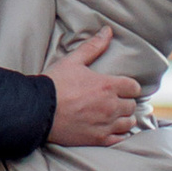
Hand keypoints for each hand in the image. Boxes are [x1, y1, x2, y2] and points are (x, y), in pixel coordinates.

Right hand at [45, 27, 137, 146]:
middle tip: (117, 101)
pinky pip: (119, 139)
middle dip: (126, 102)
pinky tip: (112, 130)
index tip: (123, 87)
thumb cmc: (55, 84)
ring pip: (129, 123)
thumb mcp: (73, 61)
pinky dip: (119, 134)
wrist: (38, 110)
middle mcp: (110, 106)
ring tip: (116, 116)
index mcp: (107, 86)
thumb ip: (93, 46)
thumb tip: (107, 31)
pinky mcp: (98, 139)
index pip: (133, 87)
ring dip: (124, 118)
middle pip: (131, 105)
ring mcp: (105, 125)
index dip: (129, 86)